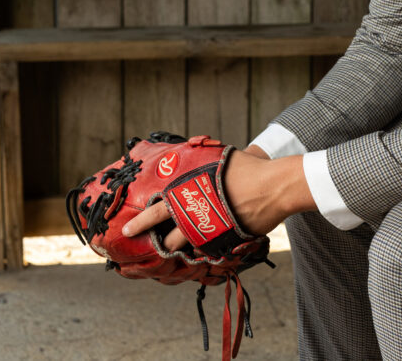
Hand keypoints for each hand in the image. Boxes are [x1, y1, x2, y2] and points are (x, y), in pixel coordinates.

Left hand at [121, 143, 299, 248]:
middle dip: (160, 244)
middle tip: (154, 246)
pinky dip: (205, 249)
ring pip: (188, 248)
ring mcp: (212, 232)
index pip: (157, 211)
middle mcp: (197, 217)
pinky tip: (205, 247)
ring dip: (183, 249)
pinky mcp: (227, 243)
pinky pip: (210, 251)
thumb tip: (195, 150)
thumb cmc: (248, 168)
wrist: (274, 187)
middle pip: (169, 239)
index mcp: (189, 195)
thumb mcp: (220, 158)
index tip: (127, 230)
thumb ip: (203, 162)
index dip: (141, 222)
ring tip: (179, 249)